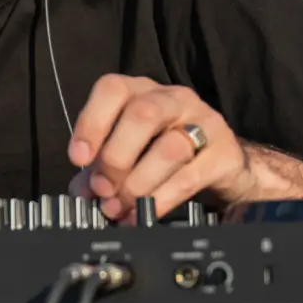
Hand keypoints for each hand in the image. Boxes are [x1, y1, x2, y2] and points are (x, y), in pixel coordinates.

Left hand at [67, 74, 255, 219]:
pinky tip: (145, 213)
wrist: (222, 161)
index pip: (112, 89)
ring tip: (120, 206)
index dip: (91, 123)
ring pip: (169, 147)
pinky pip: (189, 177)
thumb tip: (81, 191)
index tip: (78, 159)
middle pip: (142, 114)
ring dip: (138, 183)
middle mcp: (172, 99)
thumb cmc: (164, 149)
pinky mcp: (224, 154)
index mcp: (141, 90)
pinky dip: (161, 199)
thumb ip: (99, 166)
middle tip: (102, 189)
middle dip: (116, 157)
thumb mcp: (128, 151)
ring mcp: (203, 122)